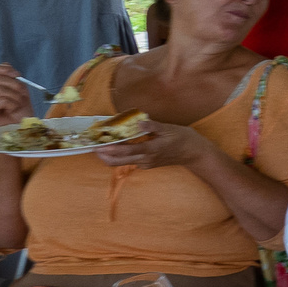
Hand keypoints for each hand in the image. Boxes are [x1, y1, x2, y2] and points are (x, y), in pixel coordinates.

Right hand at [0, 64, 30, 132]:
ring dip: (14, 97)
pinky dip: (12, 104)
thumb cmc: (20, 113)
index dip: (4, 69)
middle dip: (14, 86)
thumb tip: (5, 64)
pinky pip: (0, 99)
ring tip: (16, 105)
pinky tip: (11, 110)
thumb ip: (12, 77)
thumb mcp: (20, 91)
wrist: (21, 129)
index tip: (17, 76)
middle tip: (21, 97)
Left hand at [94, 119, 208, 170]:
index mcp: (151, 150)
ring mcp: (145, 163)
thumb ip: (153, 126)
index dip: (110, 149)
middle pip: (118, 162)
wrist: (195, 154)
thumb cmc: (184, 139)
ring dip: (109, 156)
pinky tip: (116, 147)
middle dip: (103, 156)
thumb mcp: (170, 129)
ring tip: (100, 146)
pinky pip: (129, 161)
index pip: (126, 151)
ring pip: (121, 163)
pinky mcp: (147, 164)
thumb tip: (139, 122)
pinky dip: (119, 155)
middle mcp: (146, 159)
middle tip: (92, 147)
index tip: (98, 145)